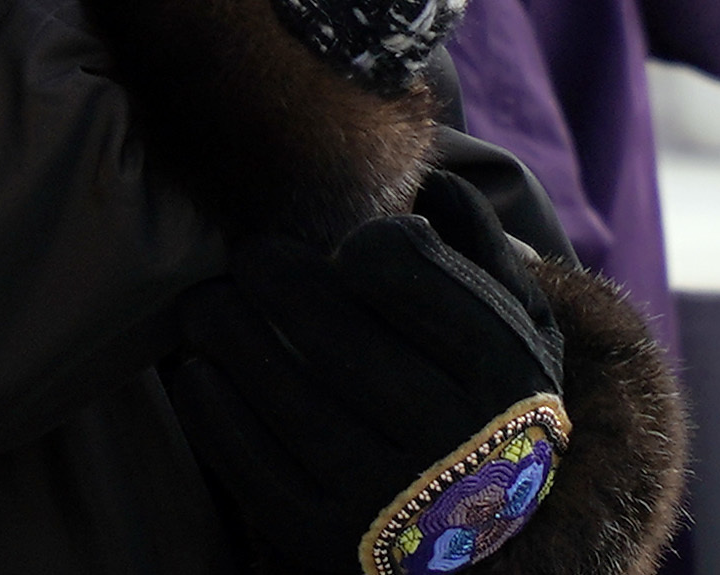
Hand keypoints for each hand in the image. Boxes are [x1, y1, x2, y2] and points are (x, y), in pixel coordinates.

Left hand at [163, 173, 568, 573]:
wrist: (491, 537)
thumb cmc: (491, 400)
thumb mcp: (520, 325)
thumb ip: (482, 248)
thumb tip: (432, 180)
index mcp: (503, 372)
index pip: (406, 274)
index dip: (364, 244)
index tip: (347, 248)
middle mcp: (451, 440)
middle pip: (330, 330)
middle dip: (273, 276)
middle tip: (249, 256)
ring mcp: (387, 499)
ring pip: (283, 393)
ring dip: (226, 331)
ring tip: (207, 304)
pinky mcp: (326, 541)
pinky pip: (249, 465)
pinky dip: (210, 408)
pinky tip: (199, 370)